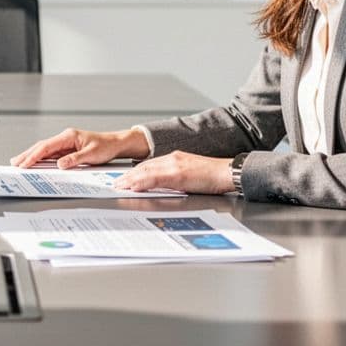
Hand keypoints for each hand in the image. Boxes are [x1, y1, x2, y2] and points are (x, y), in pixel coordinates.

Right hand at [10, 127, 149, 168]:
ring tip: (19, 163)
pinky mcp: (67, 149)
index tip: (24, 163)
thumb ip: (75, 159)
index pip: (47, 146)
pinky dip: (41, 159)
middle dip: (27, 154)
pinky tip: (34, 164)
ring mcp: (65, 144)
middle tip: (14, 163)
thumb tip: (60, 164)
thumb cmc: (106, 146)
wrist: (115, 144)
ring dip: (32, 156)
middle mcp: (65, 138)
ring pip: (44, 150)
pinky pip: (51, 154)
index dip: (34, 155)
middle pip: (41, 146)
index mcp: (69, 136)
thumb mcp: (91, 154)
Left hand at [111, 151, 234, 194]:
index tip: (126, 178)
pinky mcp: (178, 173)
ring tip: (120, 186)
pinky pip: (155, 178)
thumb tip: (165, 187)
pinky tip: (133, 186)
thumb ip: (176, 178)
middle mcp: (172, 159)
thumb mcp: (191, 175)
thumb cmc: (214, 176)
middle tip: (117, 183)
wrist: (228, 172)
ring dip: (130, 179)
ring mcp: (174, 165)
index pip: (150, 165)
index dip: (136, 172)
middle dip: (129, 176)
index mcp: (175, 159)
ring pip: (146, 171)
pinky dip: (142, 182)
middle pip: (144, 167)